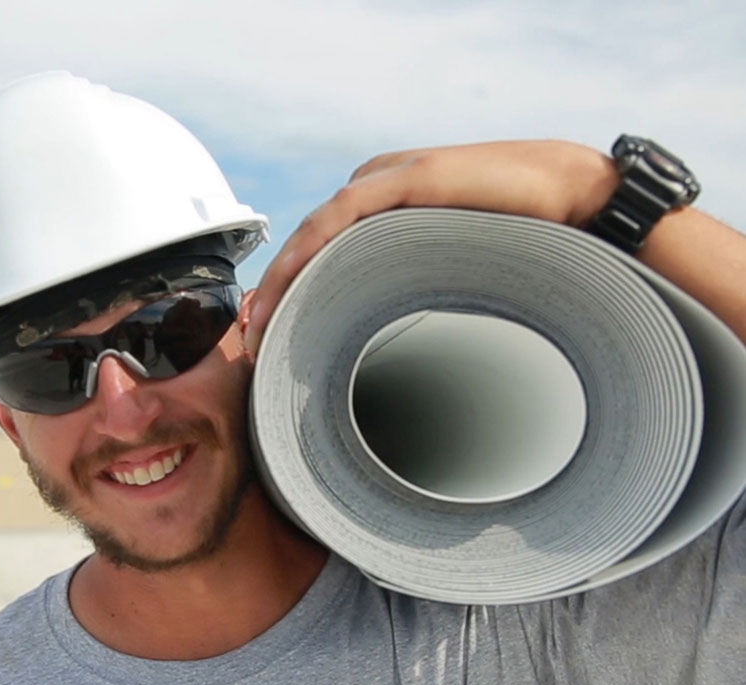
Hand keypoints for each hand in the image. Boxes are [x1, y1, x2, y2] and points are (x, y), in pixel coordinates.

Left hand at [246, 140, 615, 353]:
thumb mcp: (453, 280)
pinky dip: (306, 254)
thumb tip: (401, 358)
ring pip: (312, 237)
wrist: (574, 203)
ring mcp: (386, 184)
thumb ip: (418, 300)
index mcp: (382, 218)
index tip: (270, 344)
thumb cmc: (522, 246)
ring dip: (280, 283)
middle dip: (275, 298)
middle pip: (307, 251)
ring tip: (261, 330)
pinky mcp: (403, 180)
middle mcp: (375, 196)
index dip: (287, 299)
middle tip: (256, 345)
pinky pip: (338, 218)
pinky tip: (286, 287)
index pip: (317, 259)